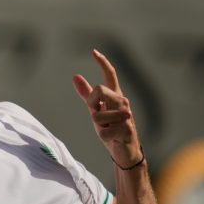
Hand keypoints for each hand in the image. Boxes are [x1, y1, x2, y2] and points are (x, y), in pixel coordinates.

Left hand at [72, 49, 142, 167]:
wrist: (125, 151)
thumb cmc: (112, 129)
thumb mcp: (96, 111)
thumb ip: (87, 95)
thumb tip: (76, 76)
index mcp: (115, 96)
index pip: (110, 76)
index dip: (102, 63)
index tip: (93, 52)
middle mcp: (123, 102)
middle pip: (100, 90)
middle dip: (92, 103)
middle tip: (97, 114)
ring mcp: (127, 115)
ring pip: (98, 115)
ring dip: (99, 126)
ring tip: (109, 130)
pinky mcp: (128, 130)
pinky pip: (104, 132)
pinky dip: (105, 137)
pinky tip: (114, 138)